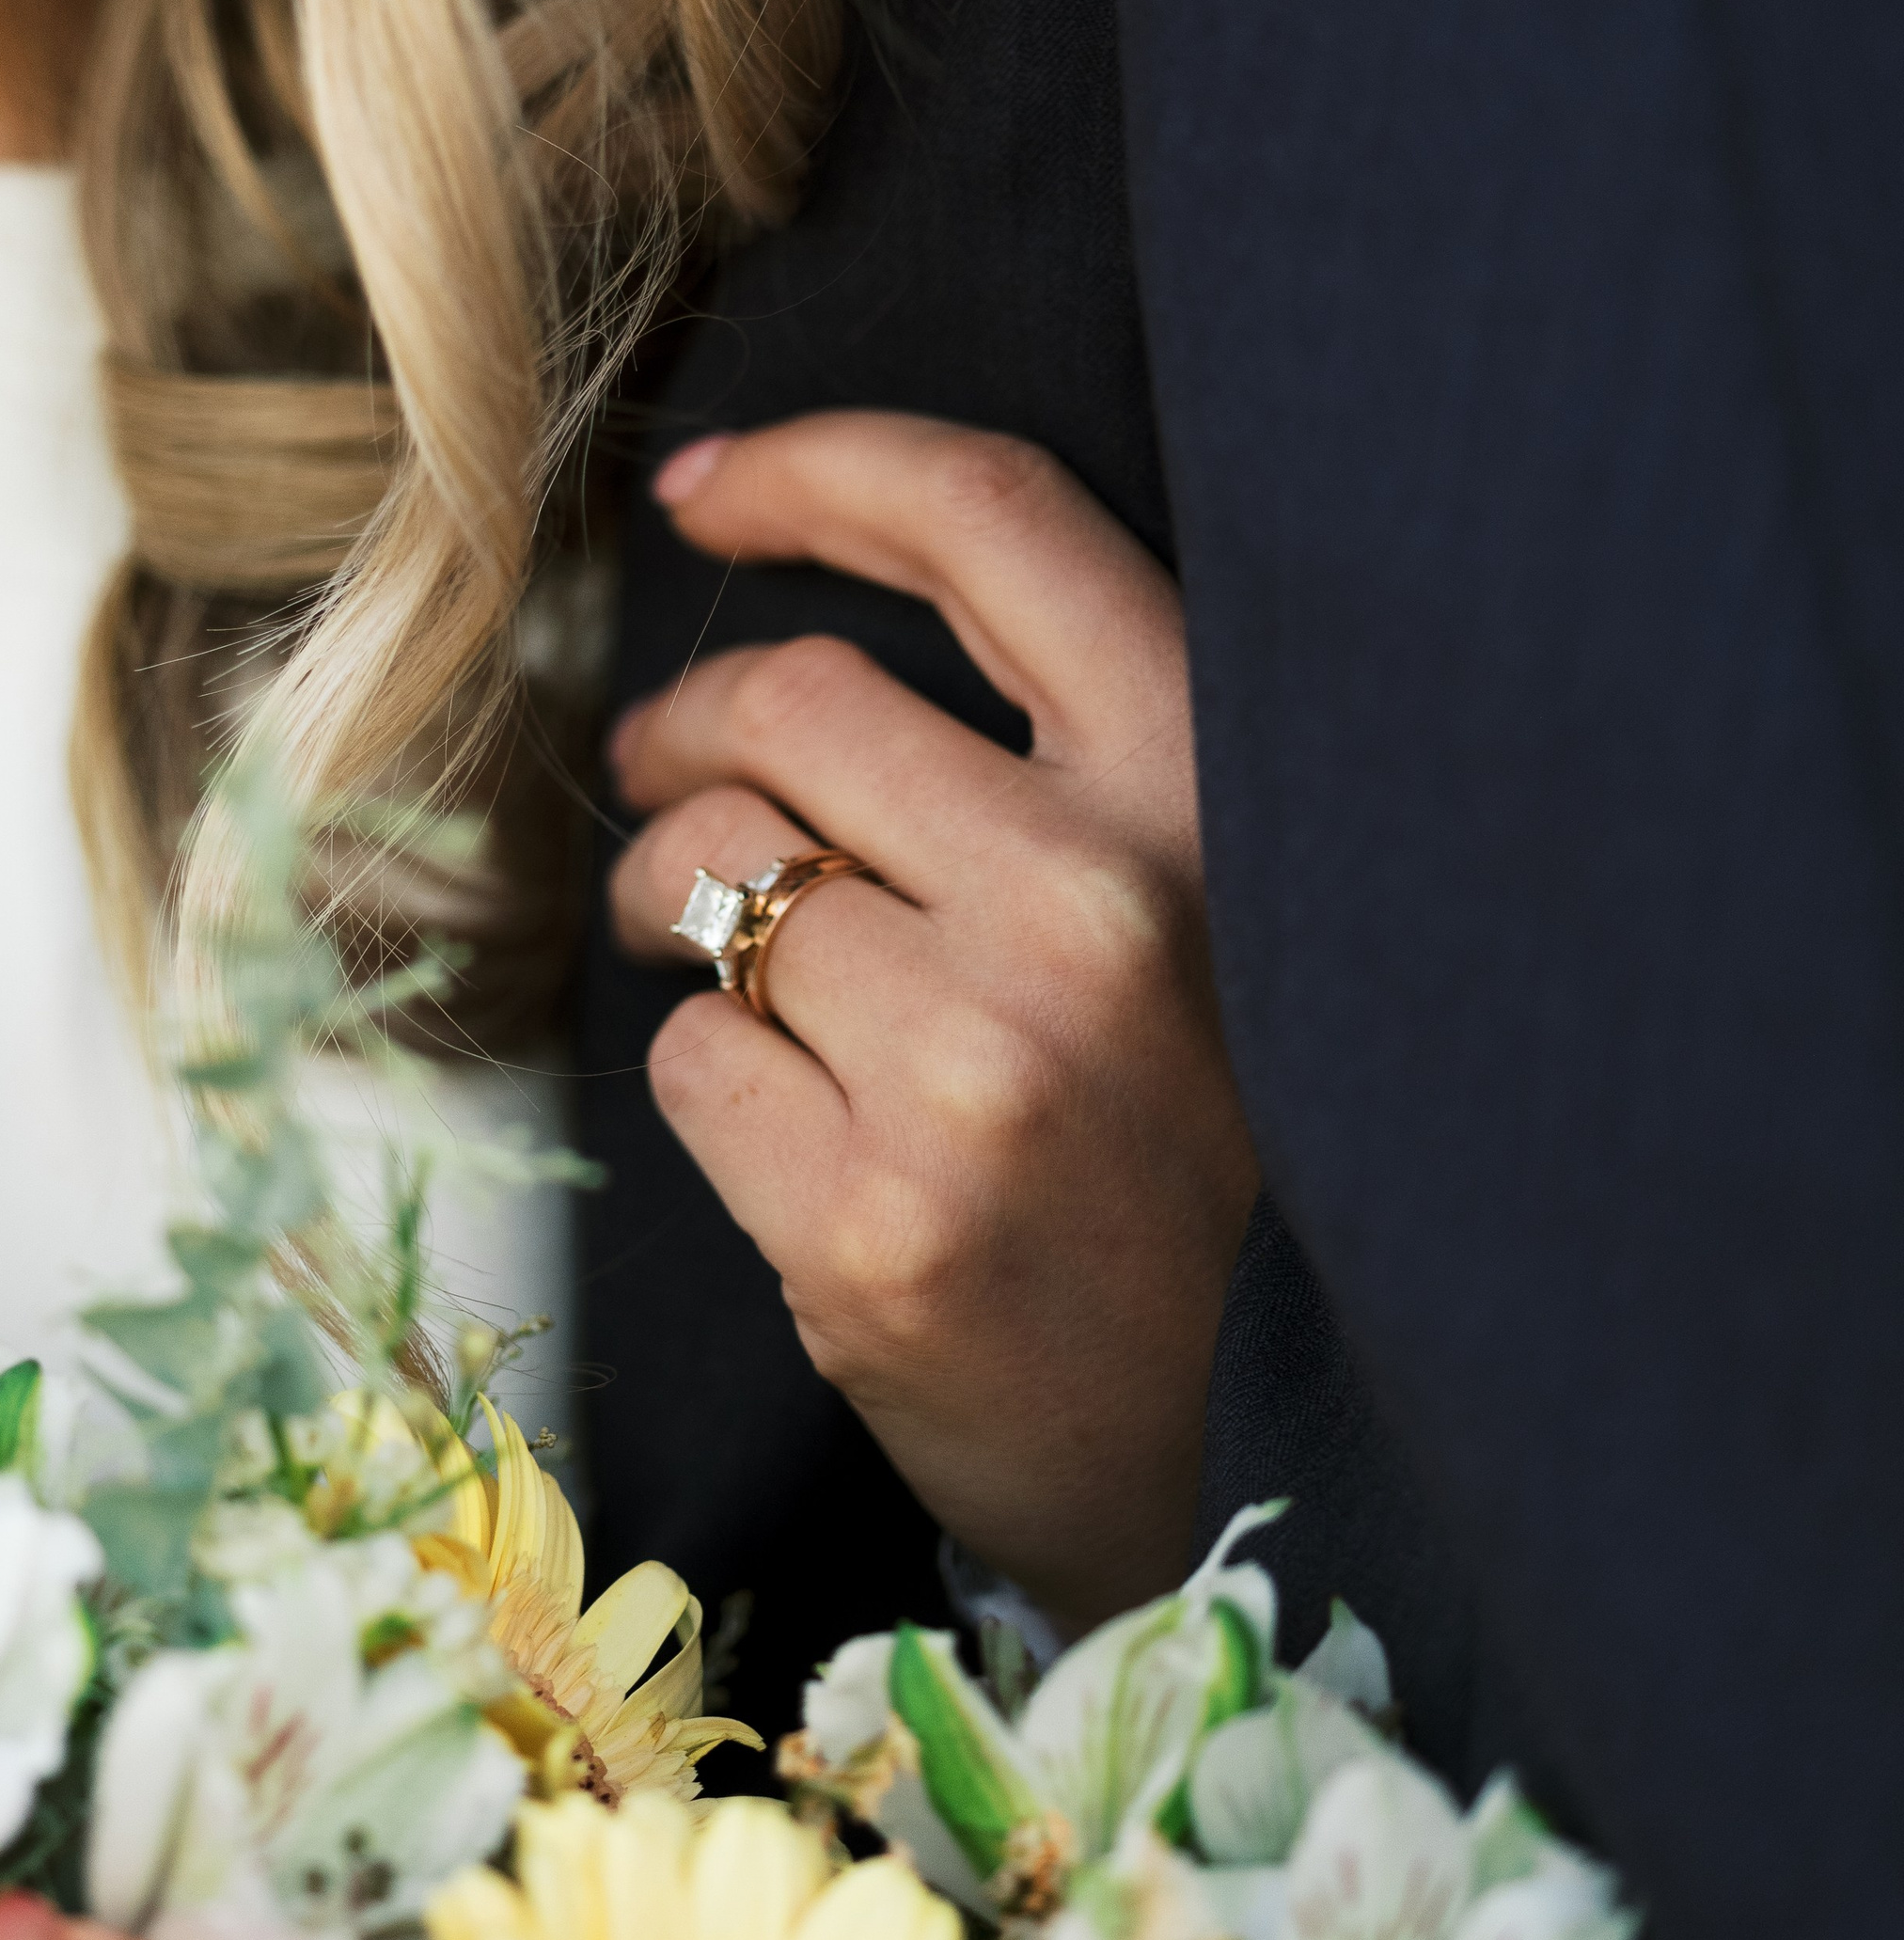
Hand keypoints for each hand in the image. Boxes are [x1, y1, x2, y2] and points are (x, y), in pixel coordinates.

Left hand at [607, 412, 1259, 1633]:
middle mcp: (1102, 907)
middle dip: (684, 720)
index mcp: (1214, 790)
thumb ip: (1074, 773)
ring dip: (666, 895)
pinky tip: (774, 1109)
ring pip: (713, 877)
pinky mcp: (874, 1232)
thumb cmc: (1228, 1157)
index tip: (707, 490)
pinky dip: (702, 1064)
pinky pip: (690, 1059)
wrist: (1282, 1469)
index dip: (820, 470)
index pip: (988, 521)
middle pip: (792, 699)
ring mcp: (982, 1074)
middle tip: (656, 765)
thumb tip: (804, 652)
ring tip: (698, 941)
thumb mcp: (1230, 913)